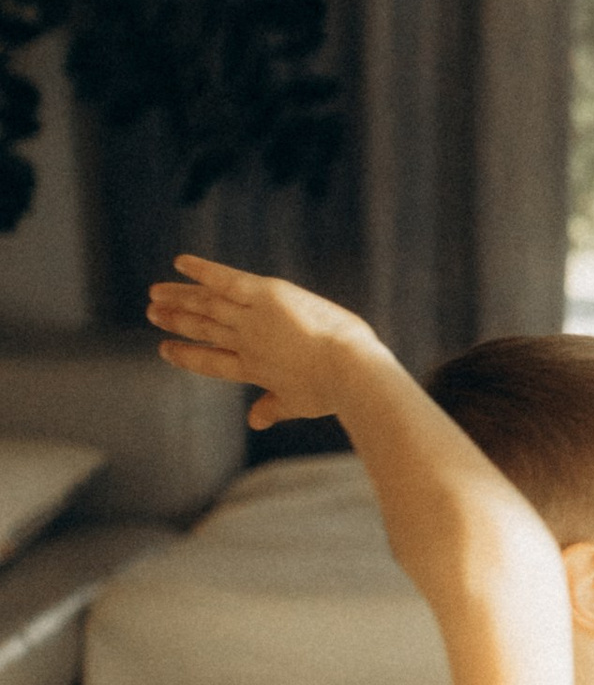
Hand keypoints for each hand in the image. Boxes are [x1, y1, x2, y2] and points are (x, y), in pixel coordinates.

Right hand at [147, 255, 384, 429]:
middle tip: (152, 313)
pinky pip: (226, 278)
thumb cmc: (332, 389)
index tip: (166, 350)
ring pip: (208, 304)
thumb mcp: (298, 403)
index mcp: (254, 369)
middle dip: (177, 321)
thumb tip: (255, 421)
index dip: (188, 356)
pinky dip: (203, 270)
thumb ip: (273, 408)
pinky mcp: (266, 294)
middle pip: (204, 329)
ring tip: (155, 293)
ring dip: (180, 297)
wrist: (349, 370)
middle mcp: (246, 342)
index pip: (212, 361)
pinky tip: (180, 262)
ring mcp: (253, 318)